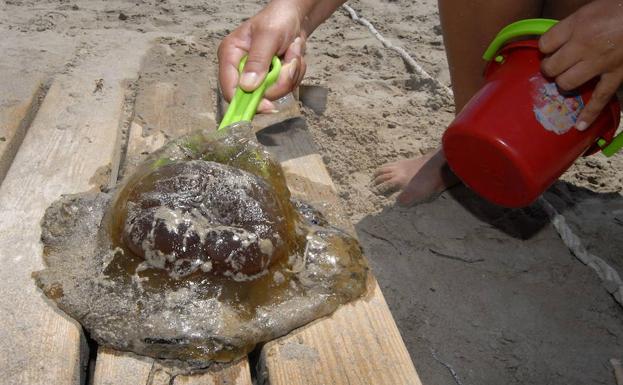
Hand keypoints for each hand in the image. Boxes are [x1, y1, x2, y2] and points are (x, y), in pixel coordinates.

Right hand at [218, 1, 306, 112]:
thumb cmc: (278, 19)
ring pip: (275, 92)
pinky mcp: (271, 78)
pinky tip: (292, 57)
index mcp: (230, 55)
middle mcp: (241, 68)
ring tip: (291, 52)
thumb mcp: (268, 36)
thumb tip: (247, 86)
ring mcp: (257, 75)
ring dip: (290, 74)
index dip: (247, 101)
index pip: (229, 89)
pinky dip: (295, 73)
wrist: (296, 17)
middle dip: (279, 81)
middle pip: (256, 95)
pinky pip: (286, 87)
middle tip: (288, 62)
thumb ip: (258, 61)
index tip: (267, 104)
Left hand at [539, 0, 622, 129]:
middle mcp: (583, 45)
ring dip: (564, 83)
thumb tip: (557, 40)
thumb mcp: (590, 8)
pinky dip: (589, 114)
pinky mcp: (616, 75)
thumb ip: (572, 25)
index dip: (545, 48)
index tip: (549, 48)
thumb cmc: (619, 7)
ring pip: (567, 83)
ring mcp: (599, 63)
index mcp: (577, 25)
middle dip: (549, 68)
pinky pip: (599, 98)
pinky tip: (579, 126)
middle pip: (551, 67)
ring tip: (567, 79)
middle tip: (555, 66)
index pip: (545, 44)